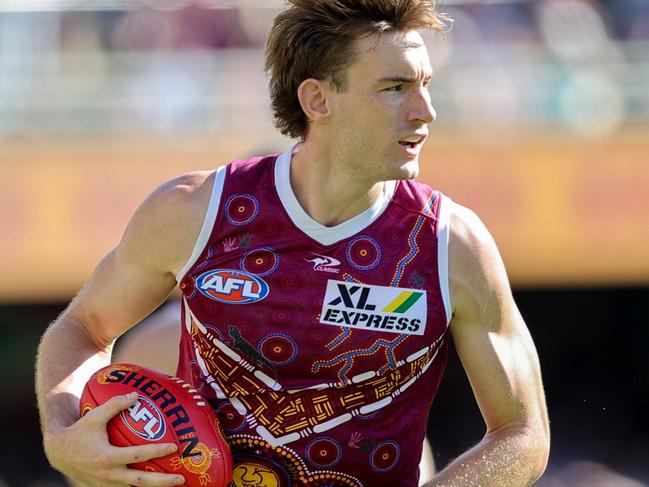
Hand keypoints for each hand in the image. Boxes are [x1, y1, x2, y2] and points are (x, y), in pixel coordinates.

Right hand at [44, 393, 185, 486]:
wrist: (59, 453)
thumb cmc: (79, 431)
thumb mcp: (95, 416)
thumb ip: (115, 404)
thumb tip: (136, 394)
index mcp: (106, 458)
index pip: (137, 456)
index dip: (156, 451)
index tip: (174, 447)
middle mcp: (108, 475)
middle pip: (141, 482)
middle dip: (163, 482)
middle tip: (182, 478)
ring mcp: (107, 484)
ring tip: (175, 483)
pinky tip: (158, 483)